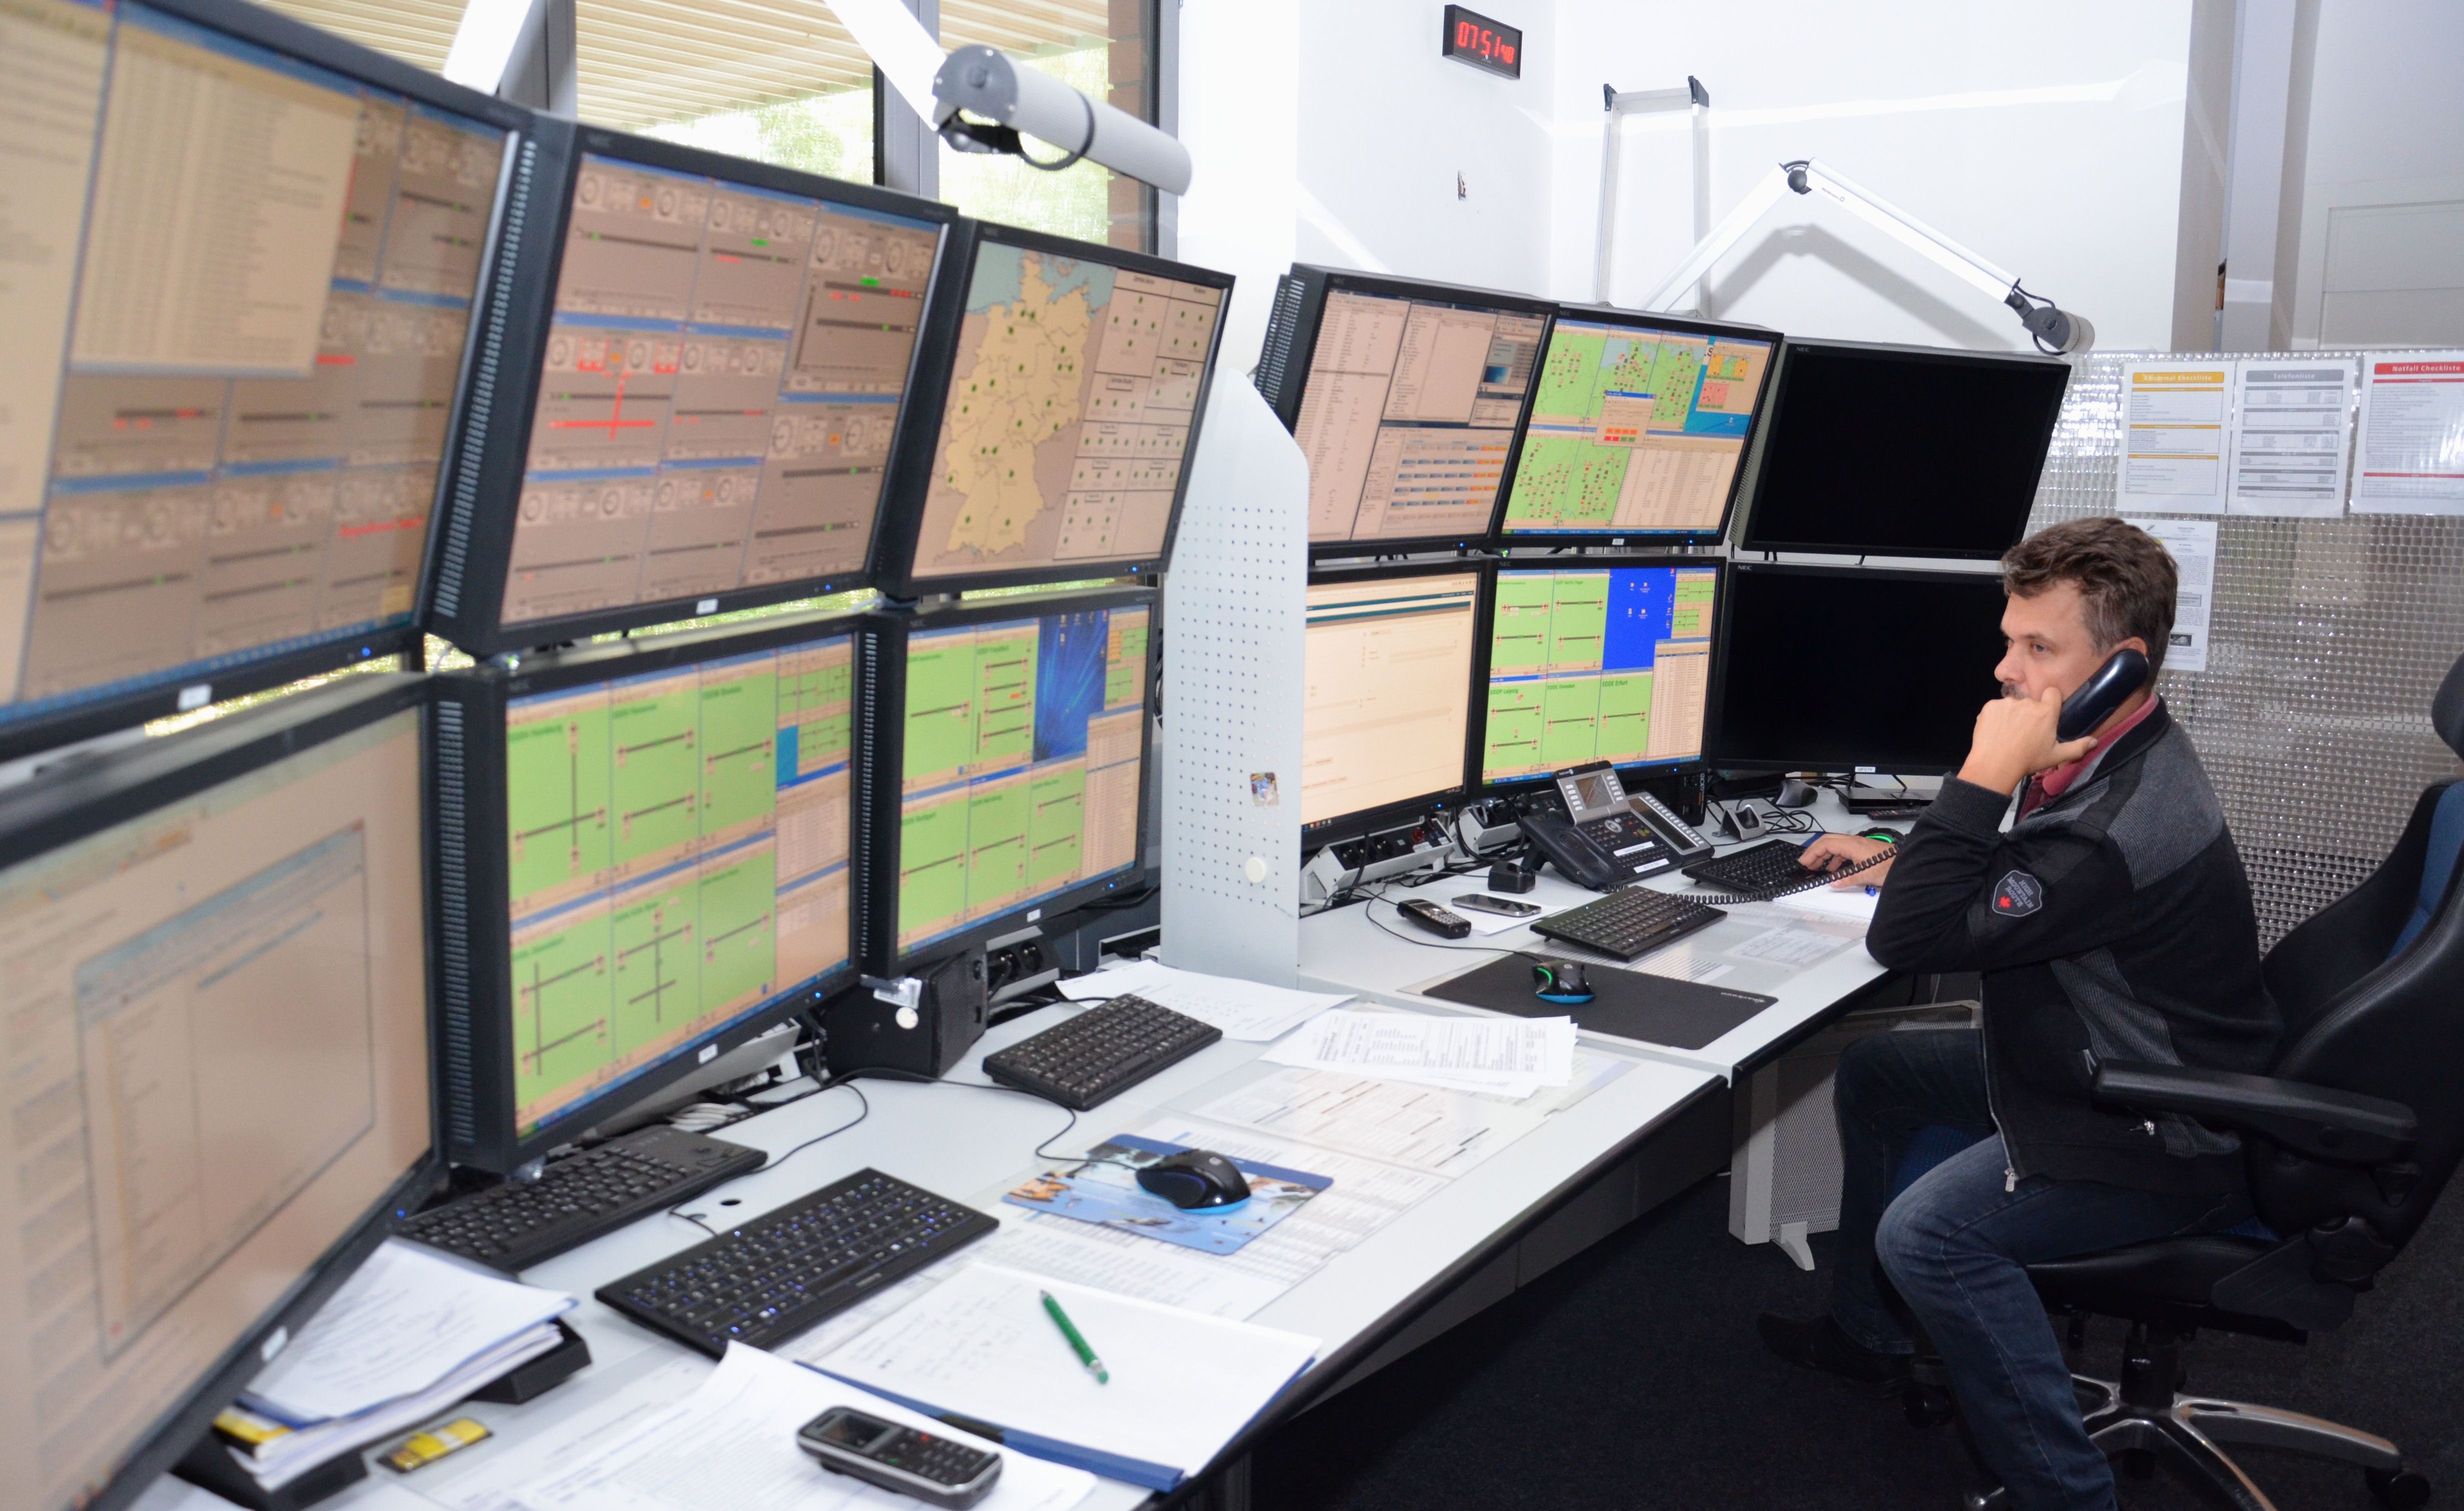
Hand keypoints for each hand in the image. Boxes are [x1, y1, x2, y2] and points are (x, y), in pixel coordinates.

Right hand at [1798, 833, 1894, 889]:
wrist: (1905, 864)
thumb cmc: (1888, 867)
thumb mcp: (1866, 875)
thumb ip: (1848, 879)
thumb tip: (1833, 882)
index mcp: (1852, 845)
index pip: (1825, 844)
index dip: (1812, 852)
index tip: (1804, 862)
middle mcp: (1854, 841)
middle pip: (1827, 841)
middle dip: (1814, 851)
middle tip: (1805, 863)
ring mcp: (1858, 844)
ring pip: (1835, 845)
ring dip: (1824, 855)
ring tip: (1817, 867)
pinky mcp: (1862, 849)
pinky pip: (1843, 850)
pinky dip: (1834, 858)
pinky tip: (1834, 869)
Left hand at [1958, 686, 2097, 793]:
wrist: (1994, 765)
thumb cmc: (2028, 761)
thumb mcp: (2056, 756)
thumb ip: (2077, 747)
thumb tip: (2094, 742)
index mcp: (2046, 712)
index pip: (2052, 692)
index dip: (2050, 700)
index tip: (2046, 713)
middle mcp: (2028, 703)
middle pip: (2030, 703)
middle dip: (2029, 714)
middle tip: (2024, 733)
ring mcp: (2007, 703)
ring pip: (2012, 706)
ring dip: (2011, 716)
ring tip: (2008, 735)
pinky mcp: (1989, 706)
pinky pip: (1995, 708)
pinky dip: (1995, 718)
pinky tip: (1995, 732)